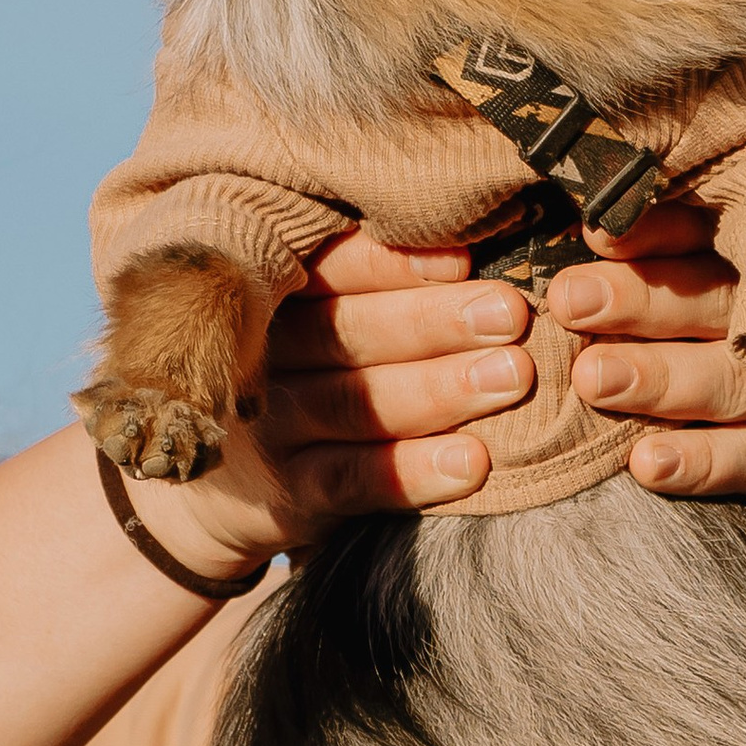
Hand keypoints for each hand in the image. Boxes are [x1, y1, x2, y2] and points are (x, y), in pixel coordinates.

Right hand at [255, 232, 540, 527]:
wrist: (234, 488)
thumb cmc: (316, 374)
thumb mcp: (327, 316)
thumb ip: (383, 285)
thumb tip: (473, 252)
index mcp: (278, 295)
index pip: (327, 268)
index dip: (391, 264)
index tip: (464, 261)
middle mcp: (264, 355)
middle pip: (346, 332)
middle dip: (434, 321)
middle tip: (510, 314)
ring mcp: (273, 426)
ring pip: (355, 404)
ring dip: (439, 390)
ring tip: (511, 377)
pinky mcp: (290, 493)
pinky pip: (352, 479)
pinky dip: (413, 472)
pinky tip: (472, 462)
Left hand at [545, 202, 745, 514]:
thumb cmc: (687, 360)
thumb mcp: (661, 309)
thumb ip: (622, 280)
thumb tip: (571, 244)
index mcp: (743, 267)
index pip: (705, 234)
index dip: (655, 230)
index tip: (596, 235)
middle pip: (719, 298)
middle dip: (643, 300)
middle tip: (572, 302)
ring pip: (738, 375)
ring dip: (663, 378)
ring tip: (594, 379)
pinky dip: (708, 459)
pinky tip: (648, 462)